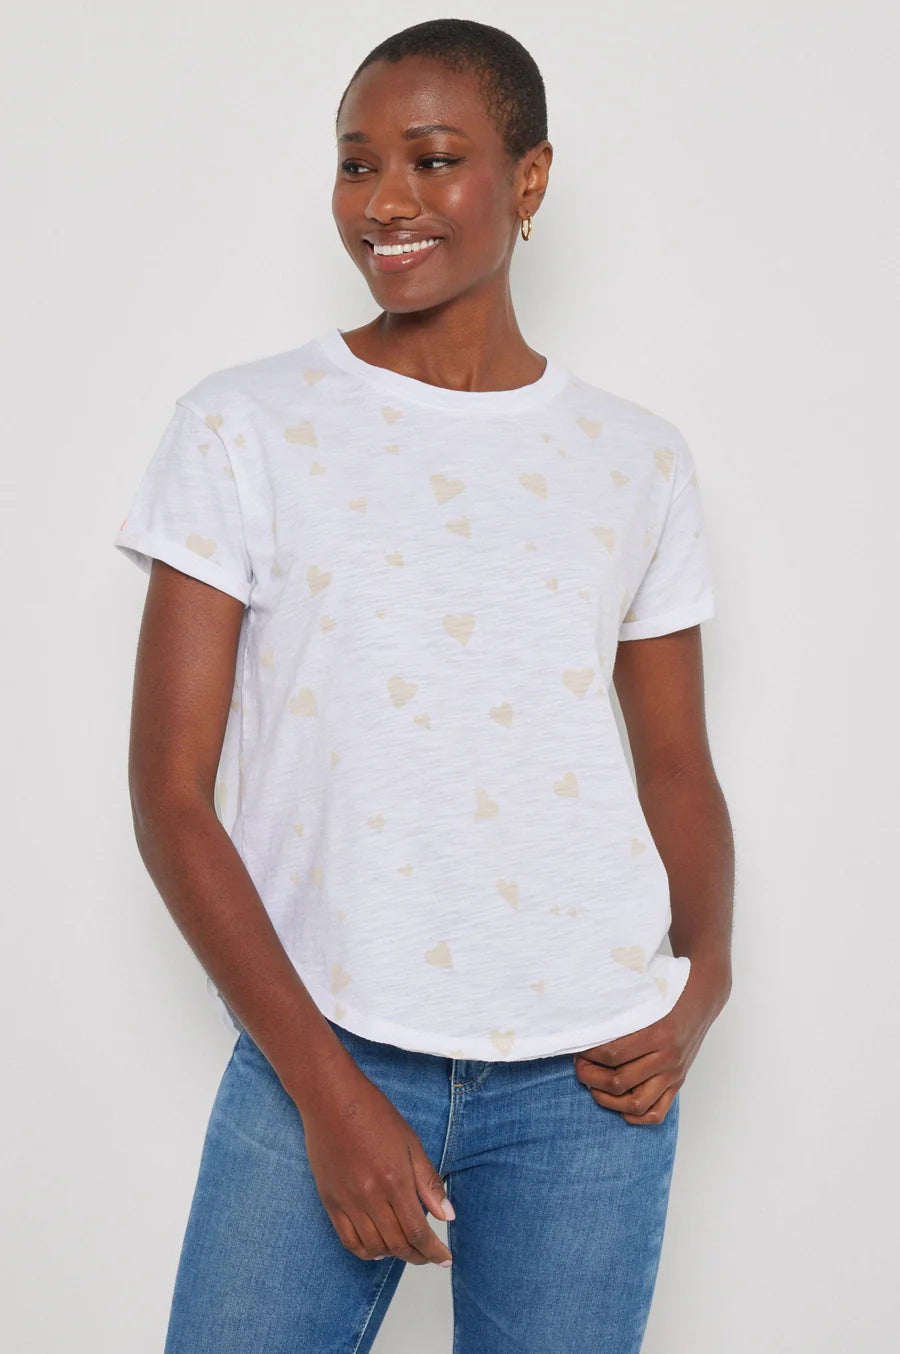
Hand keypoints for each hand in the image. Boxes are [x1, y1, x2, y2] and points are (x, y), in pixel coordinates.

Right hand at [298, 1063, 454, 1266]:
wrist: (331, 1100)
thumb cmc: (375, 1115)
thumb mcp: (410, 1142)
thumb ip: (428, 1182)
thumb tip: (447, 1215)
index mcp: (395, 1180)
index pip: (417, 1230)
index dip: (433, 1250)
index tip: (445, 1259)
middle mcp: (371, 1196)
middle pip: (397, 1243)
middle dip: (417, 1255)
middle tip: (428, 1256)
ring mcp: (348, 1200)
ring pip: (374, 1246)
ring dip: (394, 1254)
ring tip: (406, 1249)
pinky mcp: (330, 1201)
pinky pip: (348, 1240)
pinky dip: (366, 1251)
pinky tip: (377, 1248)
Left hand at [572, 958, 729, 1124]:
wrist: (702, 996)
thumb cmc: (669, 991)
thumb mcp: (645, 995)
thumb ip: (619, 1010)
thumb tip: (586, 1021)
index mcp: (657, 1033)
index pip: (612, 1055)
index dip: (588, 1055)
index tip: (577, 1048)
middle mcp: (667, 1057)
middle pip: (619, 1081)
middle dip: (590, 1076)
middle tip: (580, 1066)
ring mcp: (673, 1073)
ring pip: (635, 1103)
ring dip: (607, 1099)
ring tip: (594, 1086)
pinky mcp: (678, 1082)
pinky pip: (657, 1113)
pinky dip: (635, 1116)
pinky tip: (619, 1104)